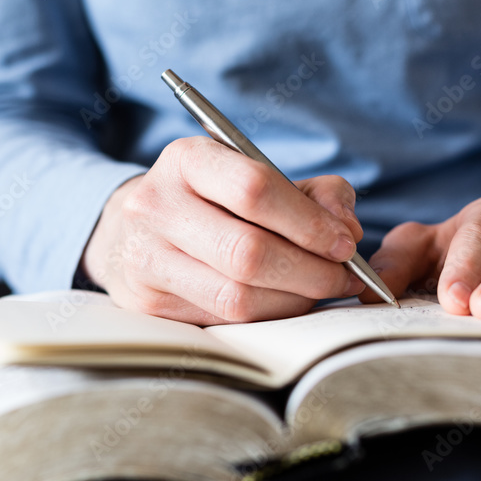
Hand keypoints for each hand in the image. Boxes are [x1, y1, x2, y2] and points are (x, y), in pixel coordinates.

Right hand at [81, 137, 365, 323]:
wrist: (134, 229)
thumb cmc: (213, 202)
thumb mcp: (259, 178)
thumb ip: (316, 194)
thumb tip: (347, 231)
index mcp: (186, 160)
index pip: (254, 189)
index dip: (309, 222)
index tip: (345, 243)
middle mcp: (155, 205)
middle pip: (247, 252)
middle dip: (310, 271)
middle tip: (343, 277)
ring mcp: (145, 258)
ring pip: (236, 296)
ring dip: (293, 300)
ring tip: (320, 291)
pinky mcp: (146, 302)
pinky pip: (222, 321)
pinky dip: (267, 316)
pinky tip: (286, 303)